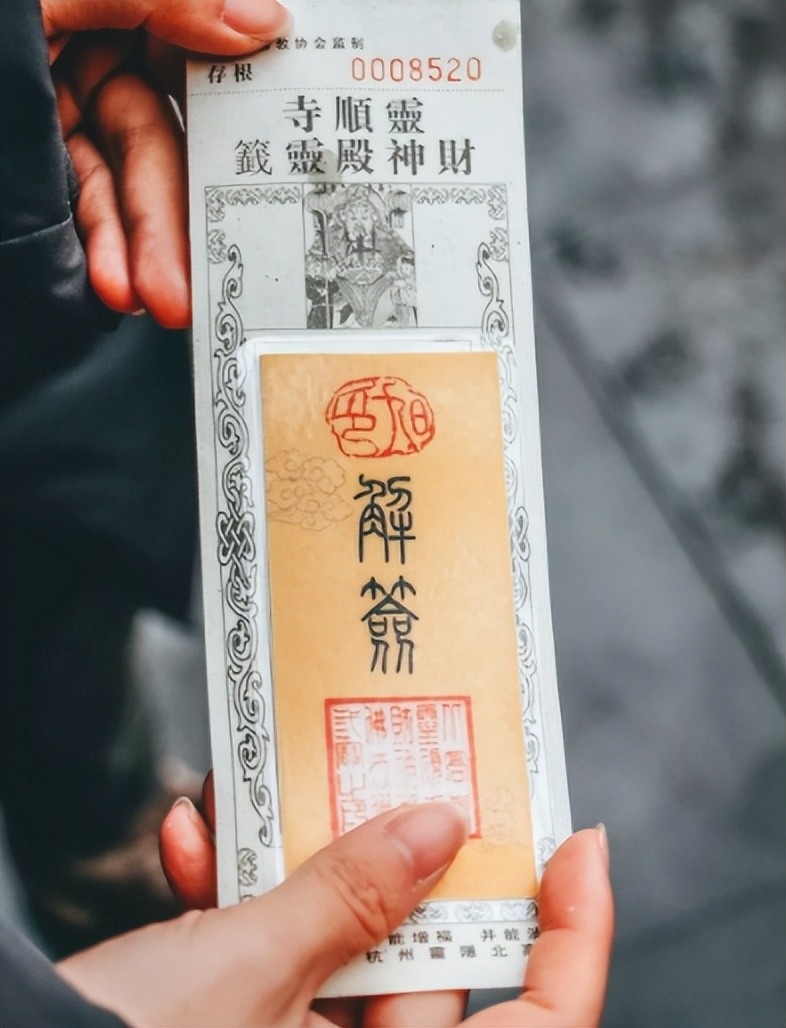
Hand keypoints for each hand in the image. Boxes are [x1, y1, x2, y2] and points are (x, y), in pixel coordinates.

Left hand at [42, 0, 288, 326]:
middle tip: (214, 265)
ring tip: (164, 300)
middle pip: (161, 134)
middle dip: (182, 211)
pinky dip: (101, 247)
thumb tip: (262, 20)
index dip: (237, 95)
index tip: (277, 148)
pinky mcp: (33, 162)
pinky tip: (117, 284)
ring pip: (122, 182)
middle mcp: (79, 44)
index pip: (188, 40)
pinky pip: (78, 203)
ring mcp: (51, 108)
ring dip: (146, 248)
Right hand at [158, 776, 613, 1026]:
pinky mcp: (244, 1026)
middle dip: (401, 859)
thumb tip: (436, 826)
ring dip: (295, 863)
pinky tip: (193, 841)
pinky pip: (268, 956)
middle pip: (427, 961)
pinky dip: (233, 896)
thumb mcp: (243, 976)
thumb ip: (347, 899)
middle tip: (396, 768)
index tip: (580, 843)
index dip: (578, 939)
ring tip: (258, 795)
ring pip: (339, 943)